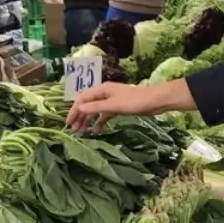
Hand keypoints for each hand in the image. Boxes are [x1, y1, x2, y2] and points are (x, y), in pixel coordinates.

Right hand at [65, 80, 193, 133]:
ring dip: (88, 120)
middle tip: (73, 131)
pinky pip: (105, 114)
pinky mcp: (119, 107)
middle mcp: (104, 93)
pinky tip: (97, 131)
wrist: (155, 101)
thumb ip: (96, 107)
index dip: (74, 111)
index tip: (68, 123)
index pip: (82, 100)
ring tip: (82, 132)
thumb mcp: (113, 105)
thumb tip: (79, 107)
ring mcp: (112, 100)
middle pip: (88, 105)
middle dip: (80, 117)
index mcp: (101, 90)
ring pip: (95, 111)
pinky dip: (100, 122)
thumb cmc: (134, 101)